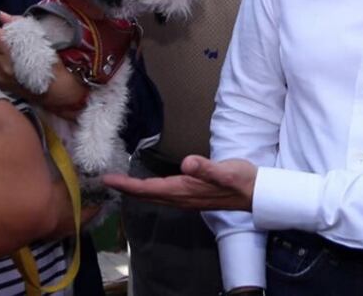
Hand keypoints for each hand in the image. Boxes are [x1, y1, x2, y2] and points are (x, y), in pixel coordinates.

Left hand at [0, 13, 89, 119]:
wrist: (58, 93)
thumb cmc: (53, 65)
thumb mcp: (41, 41)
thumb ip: (20, 26)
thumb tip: (2, 15)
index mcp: (12, 55)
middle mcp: (2, 67)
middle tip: (3, 32)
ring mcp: (0, 78)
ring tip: (5, 45)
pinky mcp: (1, 85)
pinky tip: (5, 58)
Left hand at [102, 156, 256, 210]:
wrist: (255, 193)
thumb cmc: (240, 180)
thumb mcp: (225, 171)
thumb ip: (206, 168)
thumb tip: (186, 163)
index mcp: (184, 190)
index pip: (148, 189)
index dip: (127, 185)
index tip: (108, 180)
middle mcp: (181, 197)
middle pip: (147, 195)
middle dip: (126, 189)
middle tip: (107, 180)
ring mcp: (186, 199)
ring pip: (154, 196)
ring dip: (136, 191)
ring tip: (121, 183)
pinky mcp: (192, 196)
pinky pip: (163, 195)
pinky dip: (149, 190)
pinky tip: (148, 186)